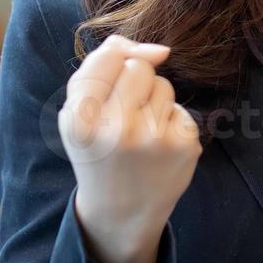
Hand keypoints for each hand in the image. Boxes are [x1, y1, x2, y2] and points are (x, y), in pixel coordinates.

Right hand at [58, 34, 201, 262]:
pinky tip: (158, 149)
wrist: (121, 212)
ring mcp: (154, 139)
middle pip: (139, 67)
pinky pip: (180, 108)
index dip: (112, 66)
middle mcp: (117, 129)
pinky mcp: (184, 146)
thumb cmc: (97, 151)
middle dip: (133, 83)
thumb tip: (162, 50)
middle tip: (123, 116)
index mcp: (81, 120)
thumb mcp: (78, 112)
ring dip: (153, 102)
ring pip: (163, 85)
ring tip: (139, 134)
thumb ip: (102, 66)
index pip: (109, 56)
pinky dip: (170, 123)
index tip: (109, 91)